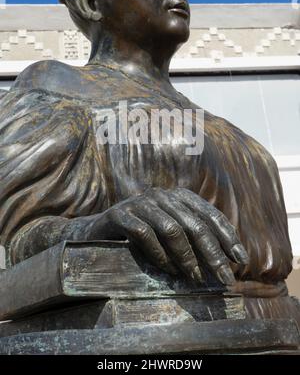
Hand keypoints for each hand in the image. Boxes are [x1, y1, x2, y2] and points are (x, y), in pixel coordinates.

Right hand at [90, 187, 248, 284]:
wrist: (97, 230)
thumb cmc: (141, 235)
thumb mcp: (170, 231)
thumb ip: (193, 237)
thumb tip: (227, 261)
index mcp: (178, 196)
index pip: (210, 214)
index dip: (228, 237)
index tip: (241, 261)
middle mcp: (161, 195)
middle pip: (194, 224)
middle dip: (212, 253)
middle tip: (223, 278)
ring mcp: (139, 203)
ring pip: (171, 229)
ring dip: (186, 257)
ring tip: (194, 278)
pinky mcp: (119, 214)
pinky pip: (144, 233)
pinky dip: (158, 253)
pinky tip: (166, 269)